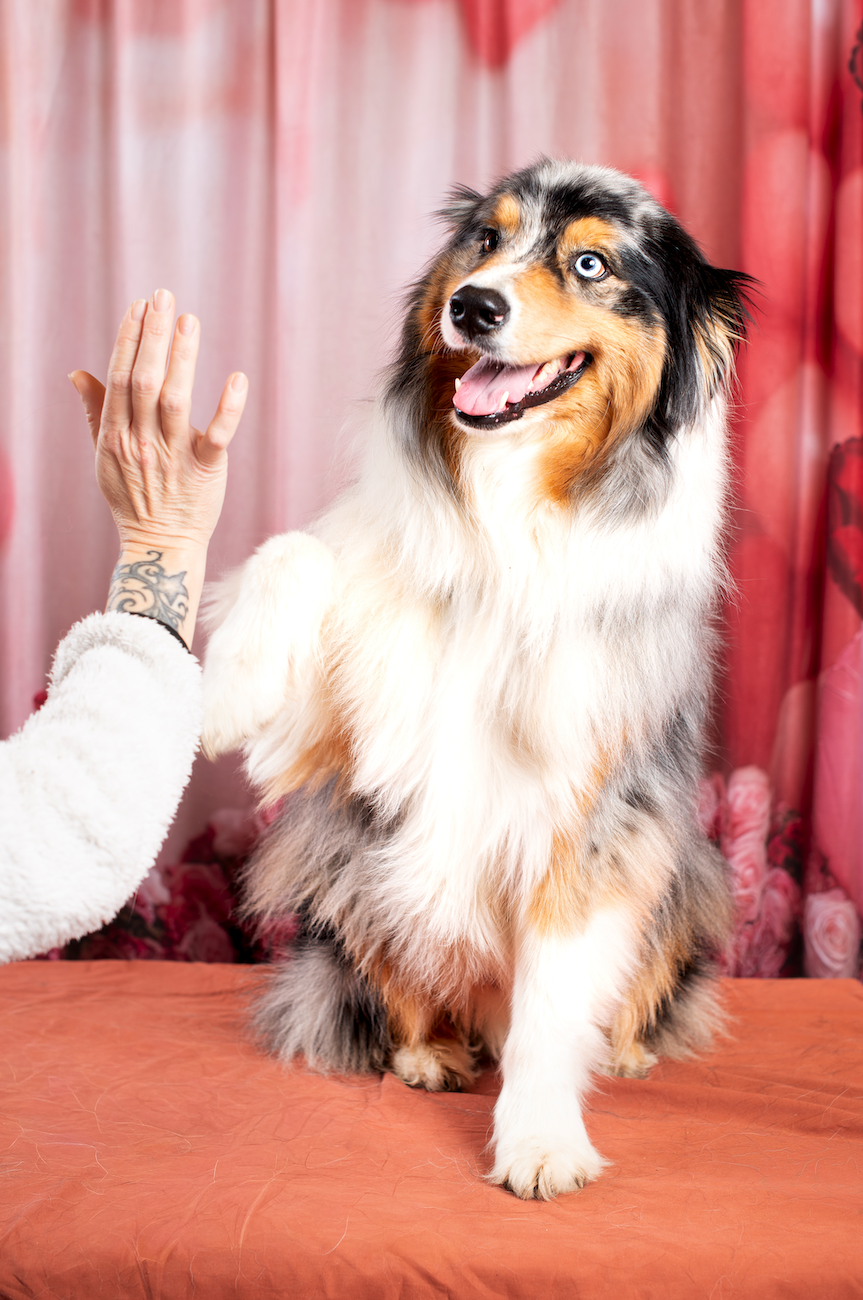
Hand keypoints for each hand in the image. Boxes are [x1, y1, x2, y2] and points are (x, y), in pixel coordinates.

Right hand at [70, 289, 247, 648]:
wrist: (159, 546)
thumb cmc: (134, 498)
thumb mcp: (106, 456)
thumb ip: (96, 412)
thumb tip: (78, 373)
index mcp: (117, 434)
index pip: (120, 377)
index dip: (129, 340)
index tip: (139, 306)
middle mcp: (142, 441)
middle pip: (144, 381)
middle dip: (152, 336)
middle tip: (164, 297)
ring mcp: (173, 456)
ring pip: (175, 400)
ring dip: (182, 359)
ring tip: (189, 321)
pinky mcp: (205, 472)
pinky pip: (217, 436)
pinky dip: (228, 408)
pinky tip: (237, 378)